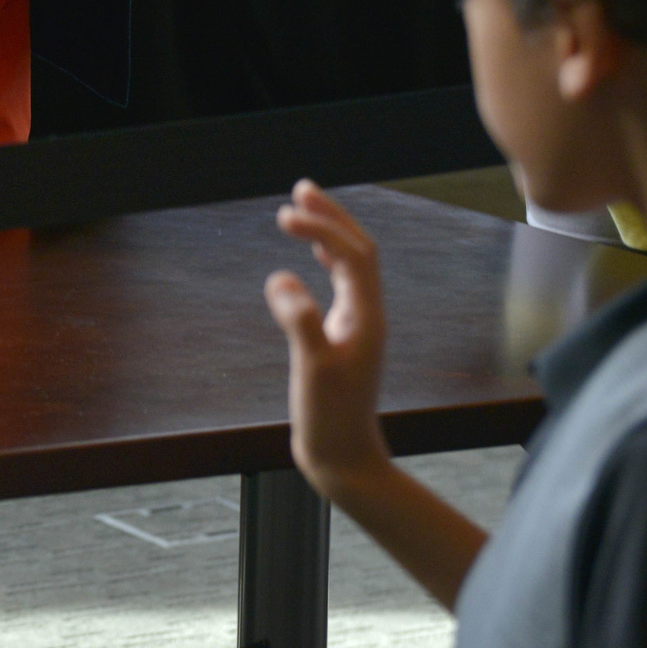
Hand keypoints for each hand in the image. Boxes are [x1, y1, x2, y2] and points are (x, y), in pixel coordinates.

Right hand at [264, 180, 392, 497]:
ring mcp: (357, 326)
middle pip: (358, 251)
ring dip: (328, 234)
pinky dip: (324, 260)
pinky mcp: (342, 338)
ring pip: (349, 265)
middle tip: (301, 189)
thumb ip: (299, 322)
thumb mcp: (312, 369)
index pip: (352, 255)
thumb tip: (280, 278)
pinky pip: (339, 285)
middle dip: (332, 217)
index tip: (286, 215)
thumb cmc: (329, 418)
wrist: (344, 457)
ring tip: (301, 209)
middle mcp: (367, 315)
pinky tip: (308, 258)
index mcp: (365, 317)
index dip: (323, 228)